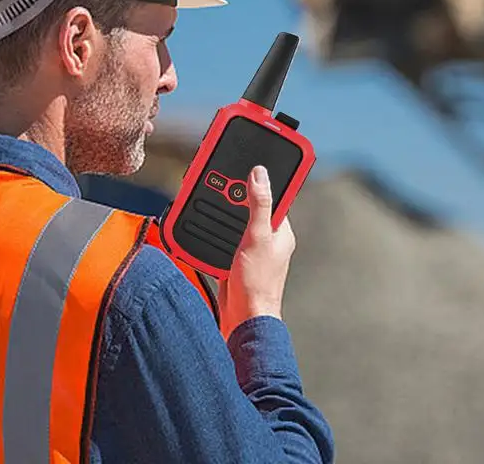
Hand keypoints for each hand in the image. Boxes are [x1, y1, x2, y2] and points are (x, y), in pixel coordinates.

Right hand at [217, 165, 296, 339]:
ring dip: (222, 211)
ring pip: (235, 221)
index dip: (263, 178)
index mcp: (280, 231)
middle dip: (236, 193)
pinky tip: (203, 224)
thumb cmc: (257, 284)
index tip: (251, 160)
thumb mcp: (257, 237)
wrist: (244, 323)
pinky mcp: (235, 262)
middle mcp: (268, 239)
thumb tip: (260, 173)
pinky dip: (213, 230)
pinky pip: (224, 238)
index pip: (275, 194)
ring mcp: (251, 250)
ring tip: (207, 196)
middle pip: (251, 205)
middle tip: (218, 179)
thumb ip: (259, 205)